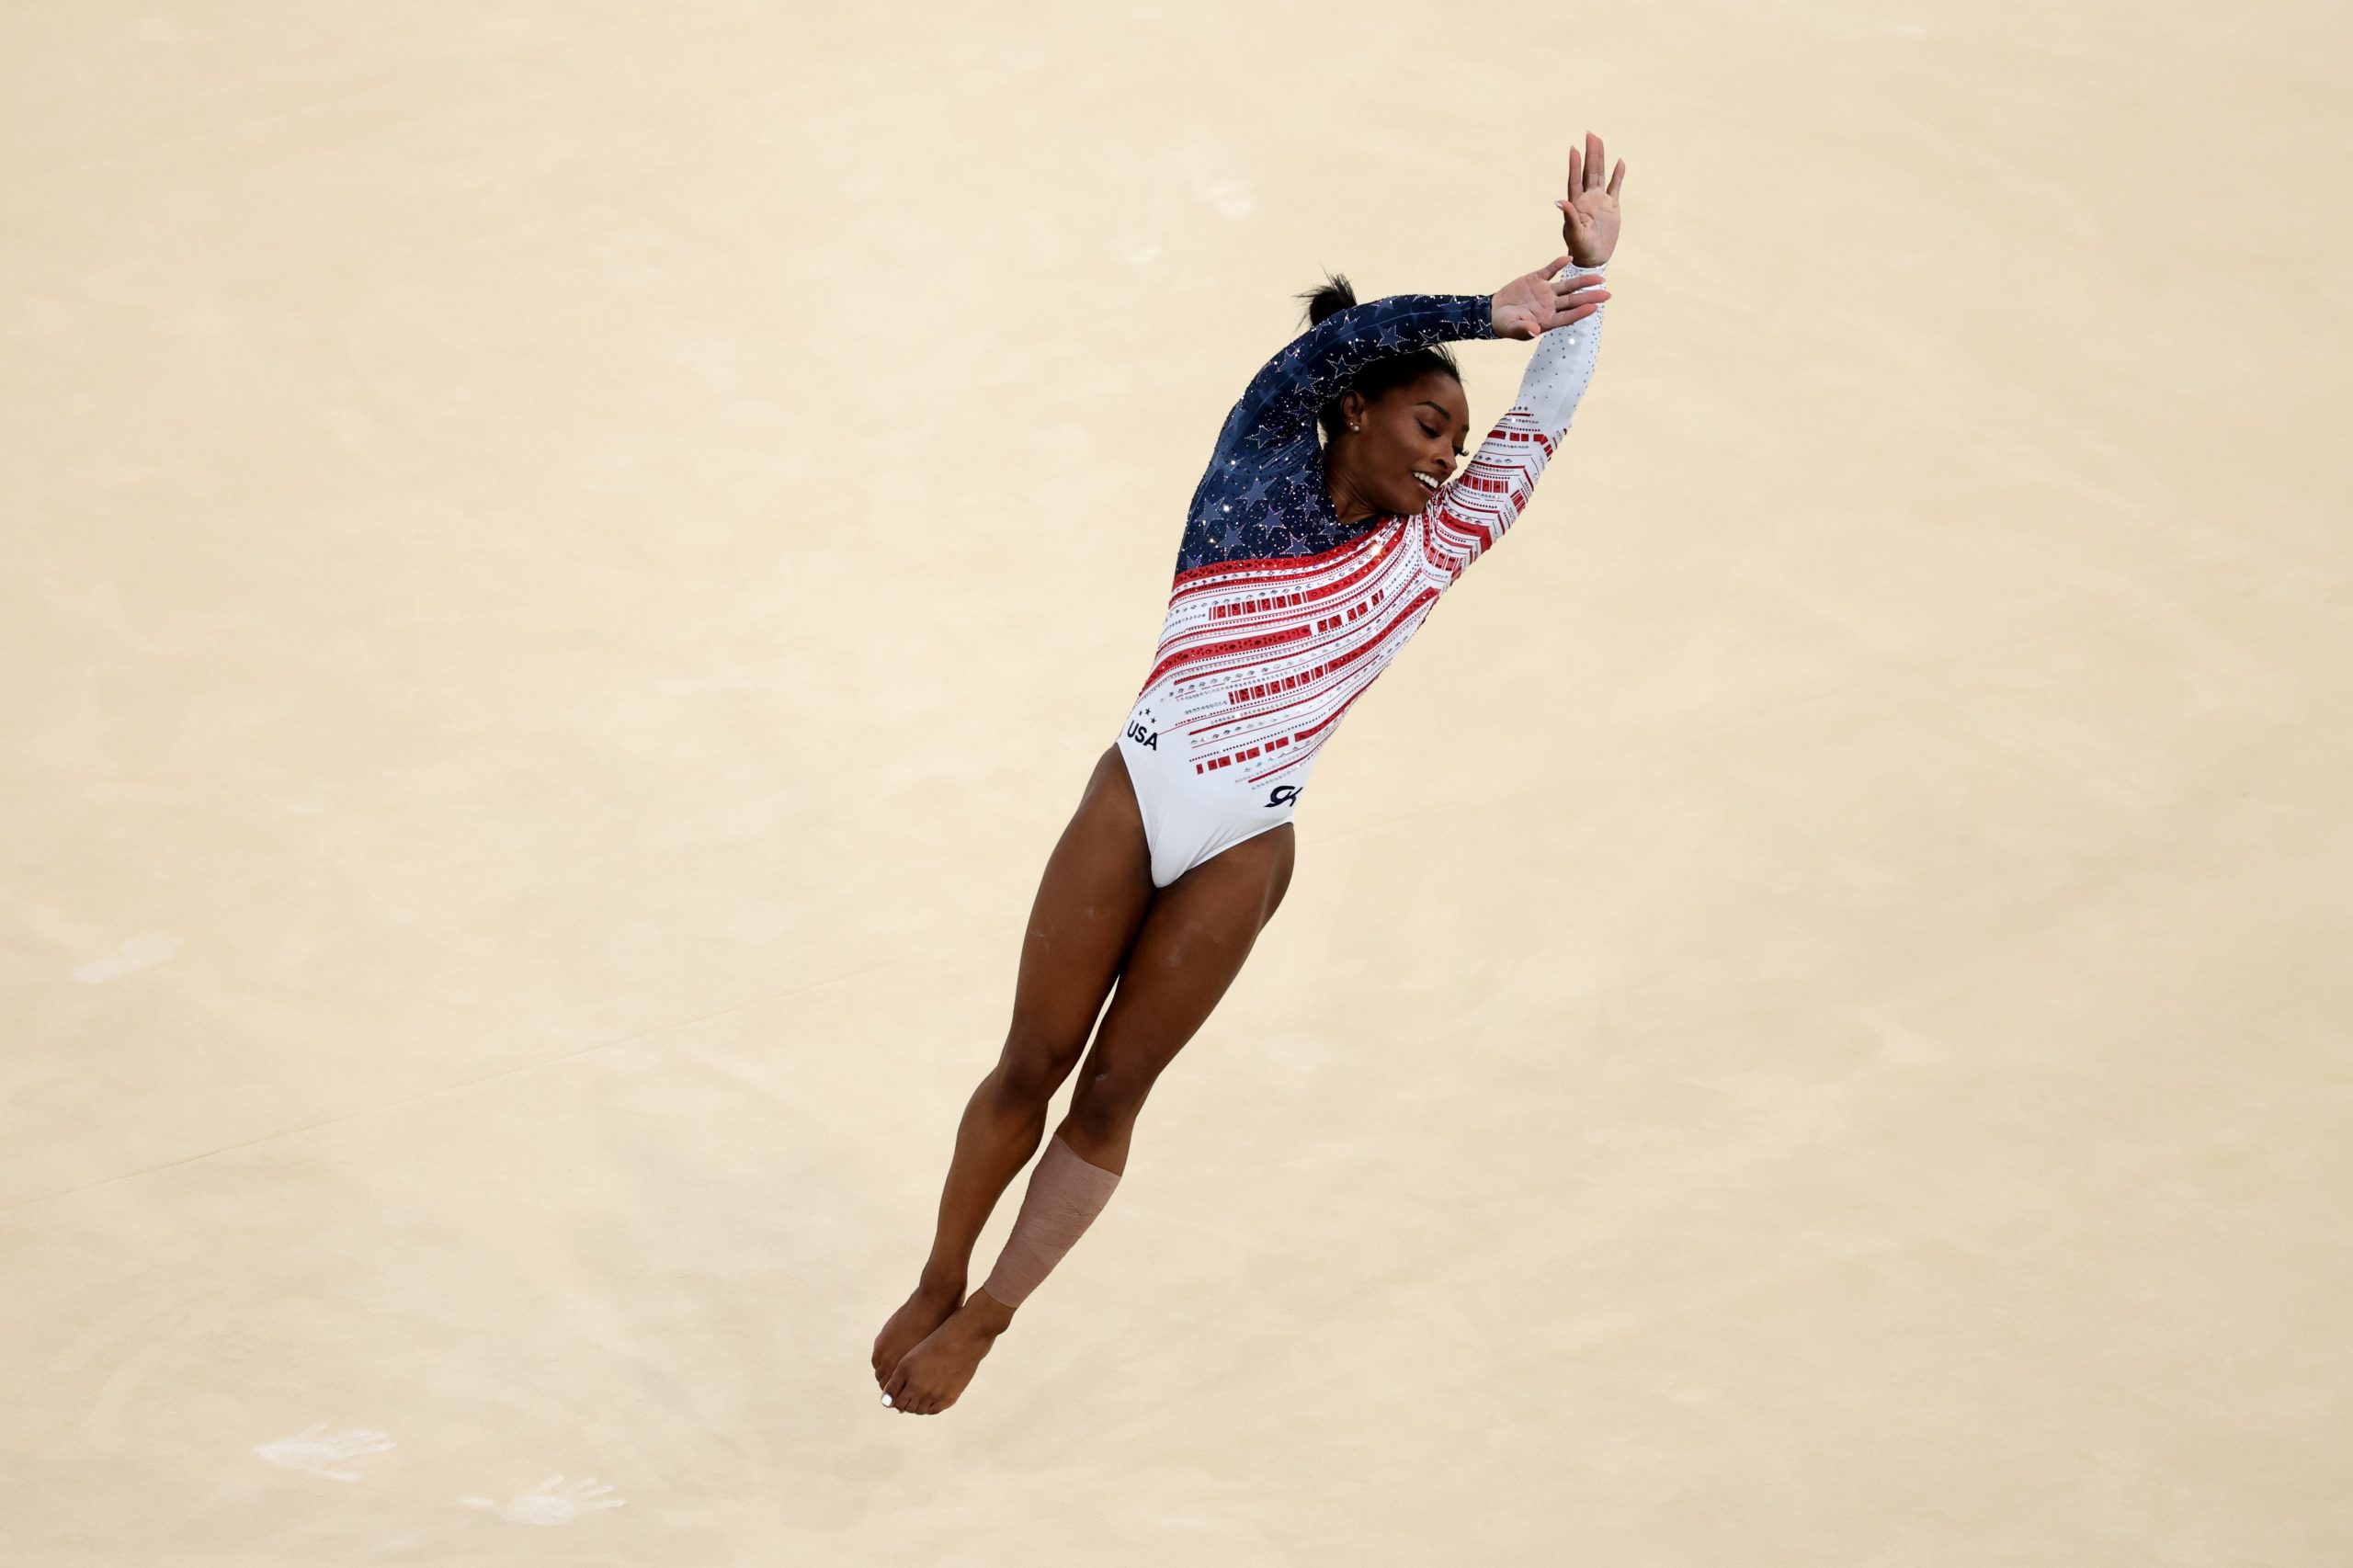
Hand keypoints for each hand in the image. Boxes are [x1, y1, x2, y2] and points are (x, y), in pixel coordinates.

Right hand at [1490, 257, 1609, 339]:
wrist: (1494, 311)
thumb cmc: (1505, 324)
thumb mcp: (1512, 328)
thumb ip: (1524, 329)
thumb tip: (1536, 331)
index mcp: (1547, 320)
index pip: (1567, 316)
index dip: (1580, 312)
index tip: (1594, 307)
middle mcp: (1550, 306)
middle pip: (1573, 301)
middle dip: (1590, 297)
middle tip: (1608, 294)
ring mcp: (1545, 292)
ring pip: (1567, 286)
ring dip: (1582, 281)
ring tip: (1599, 278)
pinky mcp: (1537, 280)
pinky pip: (1550, 270)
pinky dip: (1558, 264)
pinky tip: (1569, 258)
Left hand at [1555, 130, 1625, 267]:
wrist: (1594, 258)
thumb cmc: (1580, 248)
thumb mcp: (1574, 233)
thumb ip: (1569, 217)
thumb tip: (1559, 201)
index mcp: (1577, 203)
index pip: (1575, 179)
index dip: (1574, 165)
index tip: (1574, 148)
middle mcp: (1588, 198)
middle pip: (1589, 171)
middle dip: (1590, 153)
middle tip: (1590, 134)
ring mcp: (1600, 201)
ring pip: (1601, 174)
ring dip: (1601, 158)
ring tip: (1600, 140)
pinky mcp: (1612, 206)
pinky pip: (1615, 187)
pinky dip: (1618, 175)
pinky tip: (1620, 162)